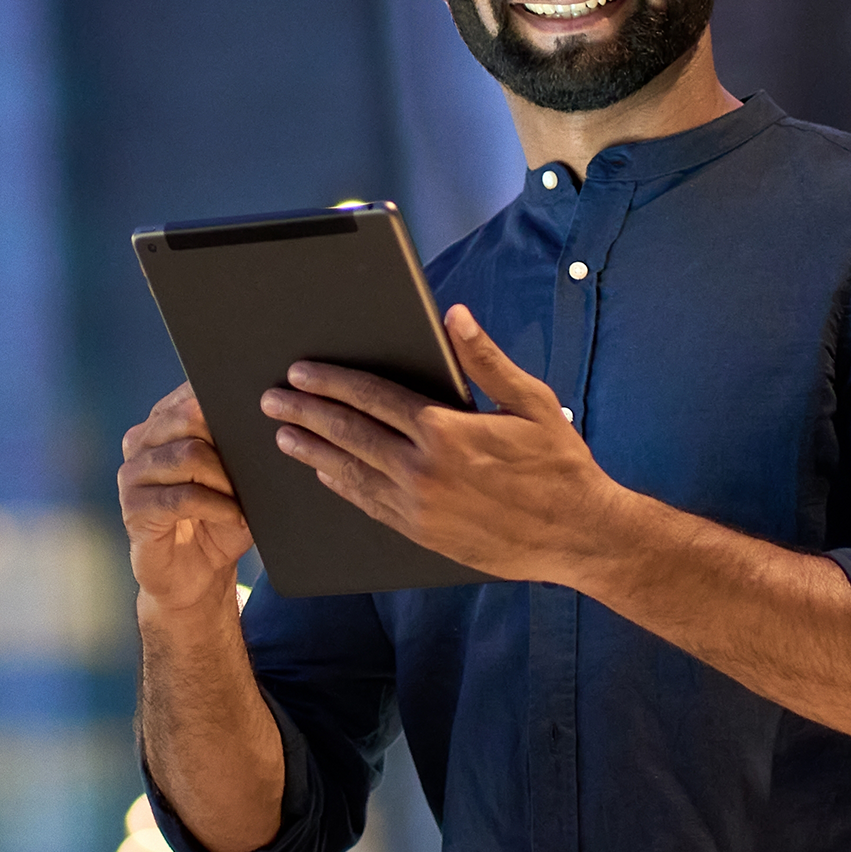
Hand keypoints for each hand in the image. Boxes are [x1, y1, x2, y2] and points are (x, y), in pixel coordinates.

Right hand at [118, 382, 256, 614]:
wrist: (194, 576)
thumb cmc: (219, 519)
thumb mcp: (236, 477)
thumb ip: (241, 445)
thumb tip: (273, 417)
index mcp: (162, 422)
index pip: (193, 392)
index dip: (227, 401)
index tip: (260, 415)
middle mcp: (141, 441)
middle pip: (190, 416)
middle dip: (230, 440)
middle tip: (254, 467)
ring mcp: (133, 475)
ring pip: (188, 455)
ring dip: (227, 479)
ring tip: (245, 499)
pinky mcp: (134, 509)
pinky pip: (182, 497)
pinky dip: (218, 507)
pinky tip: (235, 517)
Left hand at [259, 304, 623, 584]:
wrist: (578, 536)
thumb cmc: (560, 464)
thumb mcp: (531, 402)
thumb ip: (485, 359)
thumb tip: (454, 315)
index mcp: (445, 431)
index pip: (371, 397)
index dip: (331, 381)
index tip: (300, 371)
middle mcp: (423, 470)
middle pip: (348, 433)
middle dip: (305, 412)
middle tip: (271, 399)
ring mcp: (418, 507)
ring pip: (350, 472)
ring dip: (311, 450)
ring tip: (283, 435)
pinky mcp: (420, 535)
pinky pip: (368, 504)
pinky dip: (340, 485)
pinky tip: (323, 472)